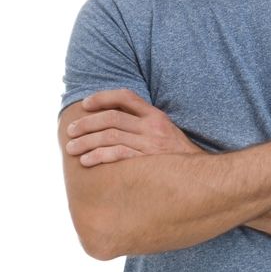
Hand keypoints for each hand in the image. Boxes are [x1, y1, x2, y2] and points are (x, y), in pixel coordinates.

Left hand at [65, 89, 201, 166]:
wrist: (198, 175)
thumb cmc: (176, 155)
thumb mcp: (165, 131)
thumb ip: (143, 123)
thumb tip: (112, 121)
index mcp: (156, 116)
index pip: (126, 97)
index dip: (103, 97)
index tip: (86, 104)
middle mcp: (152, 126)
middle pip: (112, 118)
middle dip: (87, 123)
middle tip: (70, 131)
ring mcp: (150, 144)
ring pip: (110, 136)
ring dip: (86, 141)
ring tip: (71, 148)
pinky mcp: (147, 161)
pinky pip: (117, 155)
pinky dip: (98, 156)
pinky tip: (86, 161)